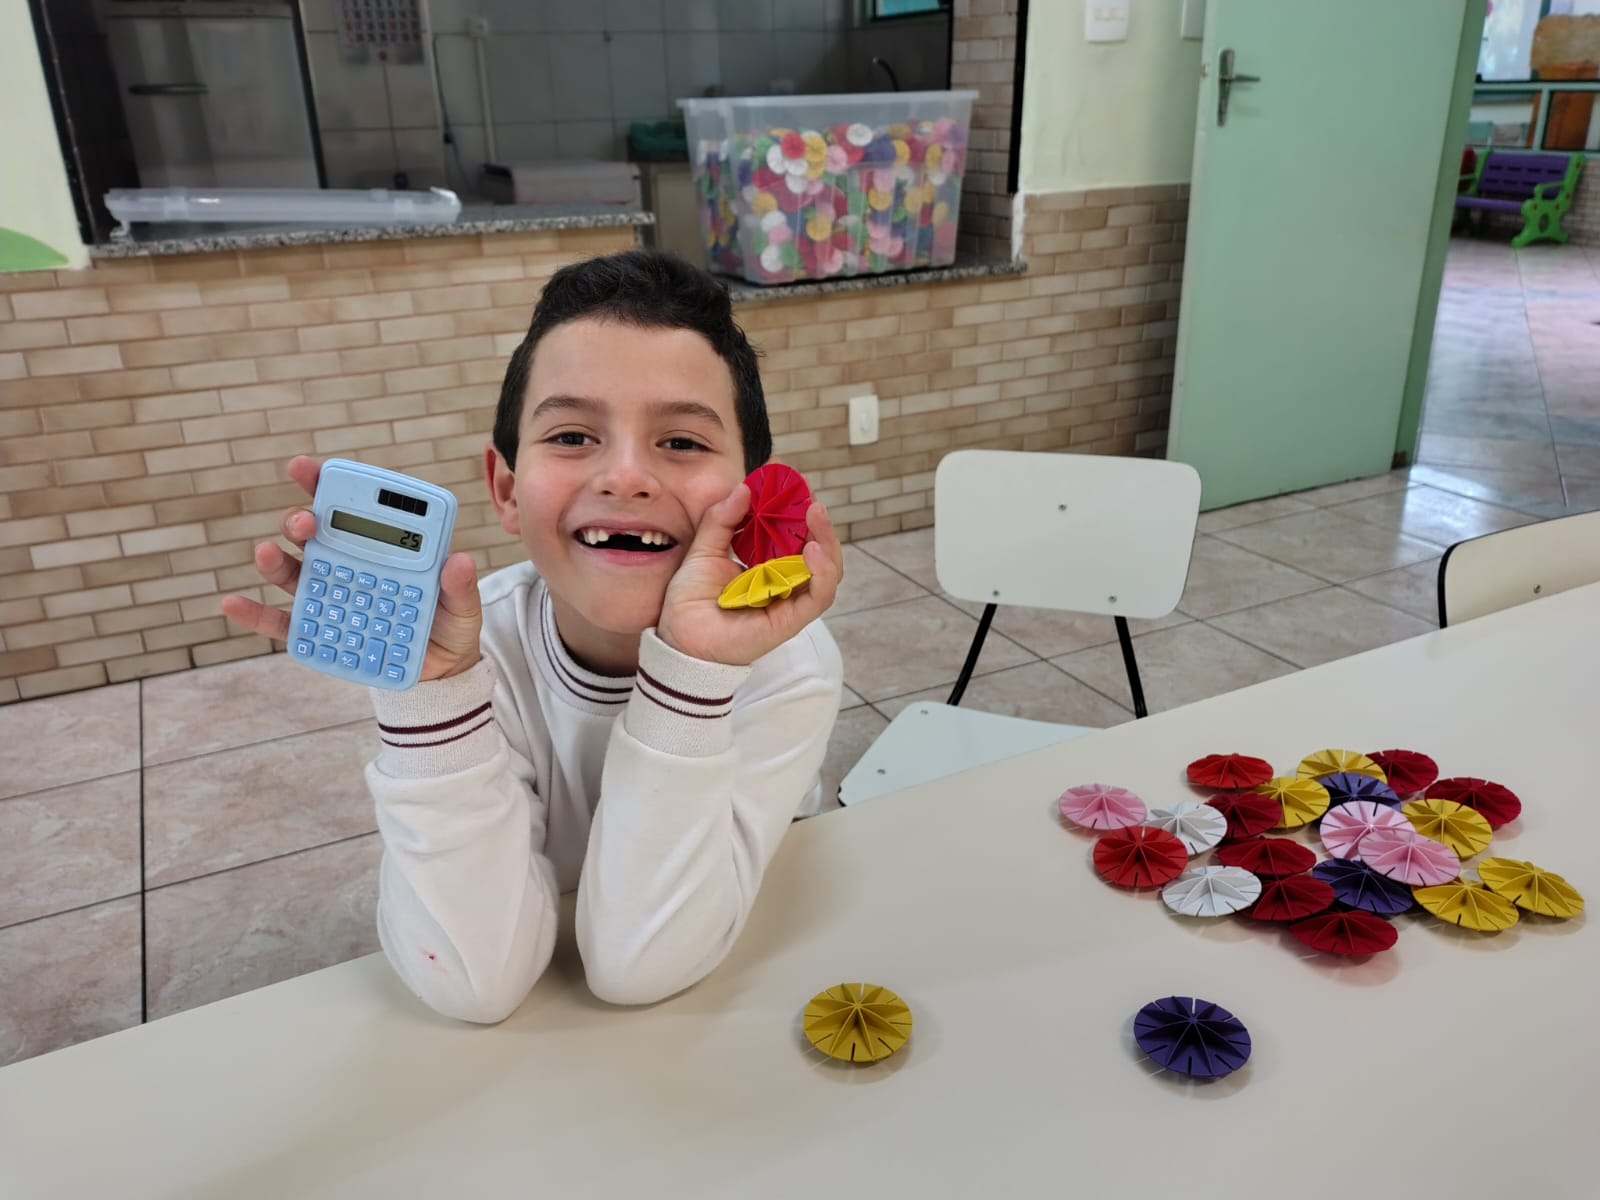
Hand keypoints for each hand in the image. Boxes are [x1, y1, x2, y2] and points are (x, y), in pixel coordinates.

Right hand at [220, 455, 484, 682]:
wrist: (439, 670)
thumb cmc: (450, 625)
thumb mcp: (463, 606)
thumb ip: (459, 585)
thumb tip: (459, 561)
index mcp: (381, 545)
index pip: (353, 506)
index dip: (325, 483)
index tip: (307, 468)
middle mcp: (347, 562)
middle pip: (314, 533)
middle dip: (301, 520)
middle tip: (305, 522)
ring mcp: (329, 594)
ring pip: (293, 571)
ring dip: (275, 560)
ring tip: (266, 552)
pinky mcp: (318, 630)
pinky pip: (282, 621)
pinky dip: (254, 614)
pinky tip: (232, 603)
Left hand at [655, 484, 843, 666]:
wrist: (678, 638)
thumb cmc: (690, 600)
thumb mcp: (704, 549)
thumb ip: (722, 519)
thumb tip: (744, 489)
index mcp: (767, 565)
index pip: (796, 536)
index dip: (800, 511)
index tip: (797, 485)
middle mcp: (784, 583)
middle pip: (818, 552)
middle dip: (820, 524)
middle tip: (811, 499)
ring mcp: (790, 602)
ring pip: (828, 573)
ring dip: (828, 542)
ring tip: (815, 515)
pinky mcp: (790, 621)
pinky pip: (818, 597)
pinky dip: (822, 573)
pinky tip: (812, 551)